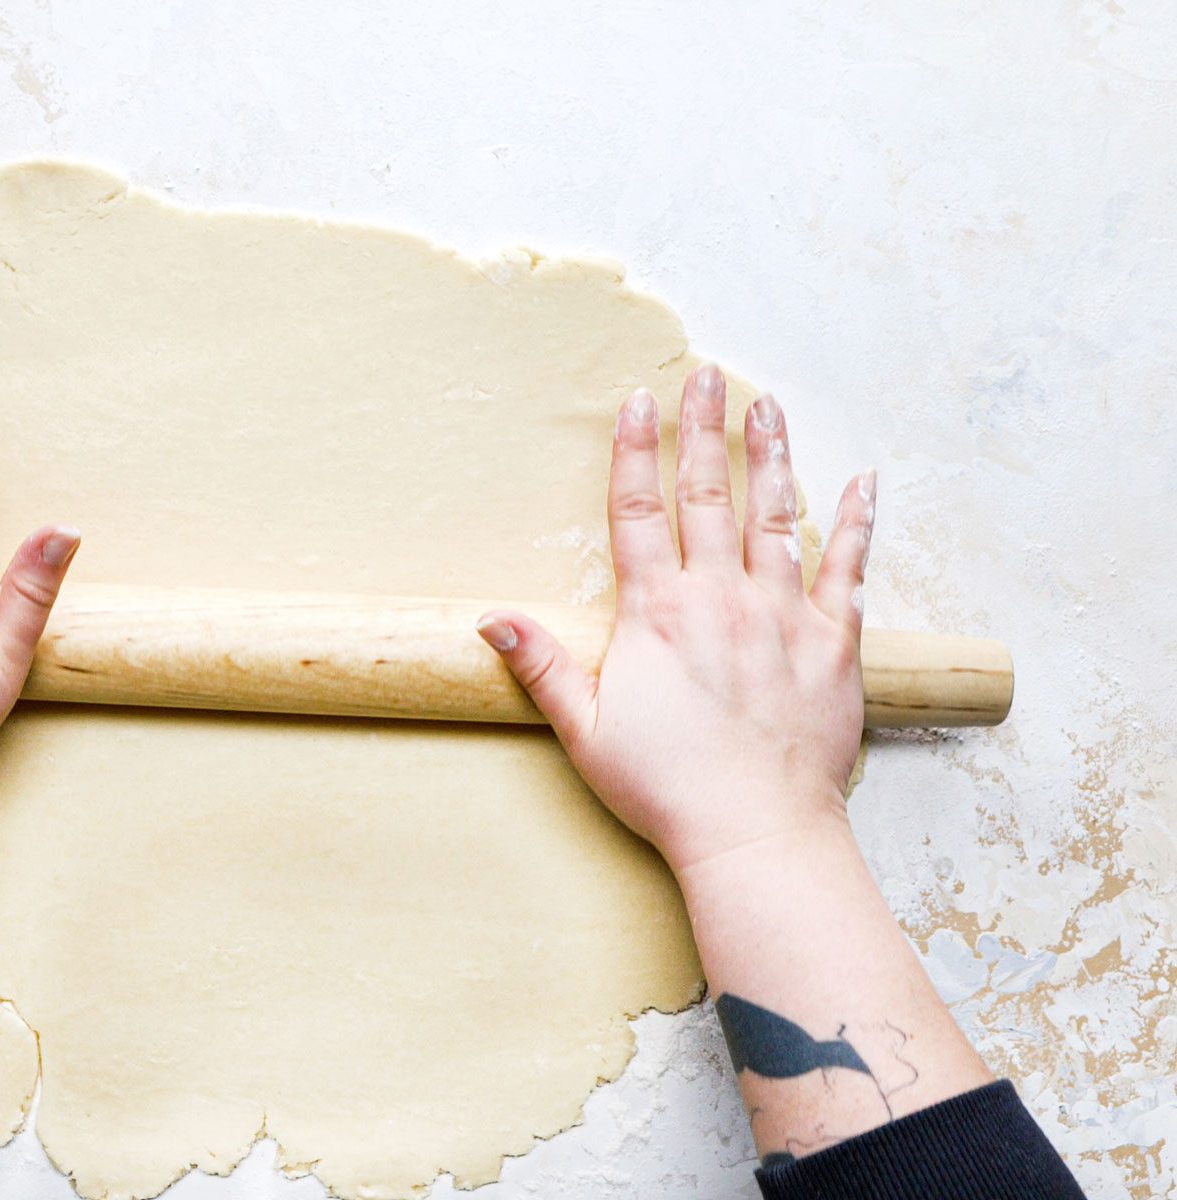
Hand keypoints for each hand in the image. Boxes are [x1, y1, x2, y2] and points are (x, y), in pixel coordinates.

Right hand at [477, 363, 874, 871]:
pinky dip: (857, 523)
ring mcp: (784, 616)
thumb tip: (493, 617)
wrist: (756, 832)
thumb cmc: (666, 789)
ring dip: (772, 456)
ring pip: (778, 516)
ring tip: (769, 406)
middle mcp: (722, 599)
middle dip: (705, 428)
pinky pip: (850, 570)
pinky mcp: (835, 644)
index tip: (639, 400)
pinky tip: (863, 482)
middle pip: (708, 494)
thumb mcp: (585, 730)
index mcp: (658, 614)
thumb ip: (543, 665)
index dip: (635, 450)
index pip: (640, 511)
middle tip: (708, 375)